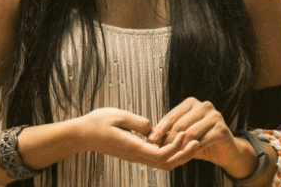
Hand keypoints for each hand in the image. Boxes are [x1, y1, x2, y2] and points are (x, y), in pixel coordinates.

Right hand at [77, 107, 199, 169]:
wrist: (82, 134)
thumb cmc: (98, 122)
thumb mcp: (118, 115)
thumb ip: (138, 122)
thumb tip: (153, 128)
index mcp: (133, 147)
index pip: (160, 155)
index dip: (176, 147)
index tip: (184, 133)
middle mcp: (136, 155)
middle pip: (165, 164)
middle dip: (184, 155)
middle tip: (197, 141)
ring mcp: (135, 156)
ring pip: (162, 163)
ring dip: (178, 154)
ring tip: (191, 142)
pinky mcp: (135, 153)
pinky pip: (156, 158)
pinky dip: (169, 152)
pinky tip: (175, 140)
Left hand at [149, 98, 249, 170]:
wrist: (223, 150)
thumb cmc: (199, 140)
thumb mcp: (182, 134)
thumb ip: (169, 131)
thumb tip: (149, 135)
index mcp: (192, 102)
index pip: (171, 116)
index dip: (160, 129)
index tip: (150, 140)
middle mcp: (204, 105)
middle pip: (180, 125)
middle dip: (169, 139)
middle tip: (160, 151)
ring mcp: (215, 116)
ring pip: (190, 133)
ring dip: (180, 146)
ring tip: (173, 154)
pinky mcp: (222, 129)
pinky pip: (202, 141)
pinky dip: (193, 149)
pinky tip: (188, 155)